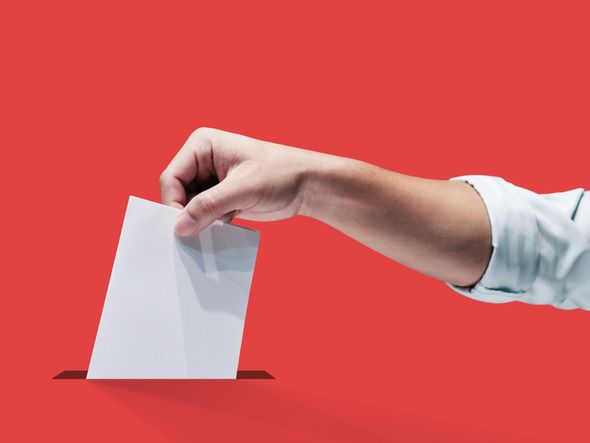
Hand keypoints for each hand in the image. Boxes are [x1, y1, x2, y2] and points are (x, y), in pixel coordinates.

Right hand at [160, 127, 325, 235]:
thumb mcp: (243, 188)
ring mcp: (211, 180)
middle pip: (178, 194)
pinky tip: (226, 226)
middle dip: (186, 214)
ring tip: (218, 226)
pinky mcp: (221, 197)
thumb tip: (180, 226)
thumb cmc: (281, 173)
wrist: (308, 186)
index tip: (183, 227)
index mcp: (202, 145)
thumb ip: (209, 206)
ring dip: (199, 221)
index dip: (173, 203)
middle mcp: (202, 161)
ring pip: (189, 207)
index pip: (172, 177)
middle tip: (198, 234)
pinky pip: (204, 215)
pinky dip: (209, 225)